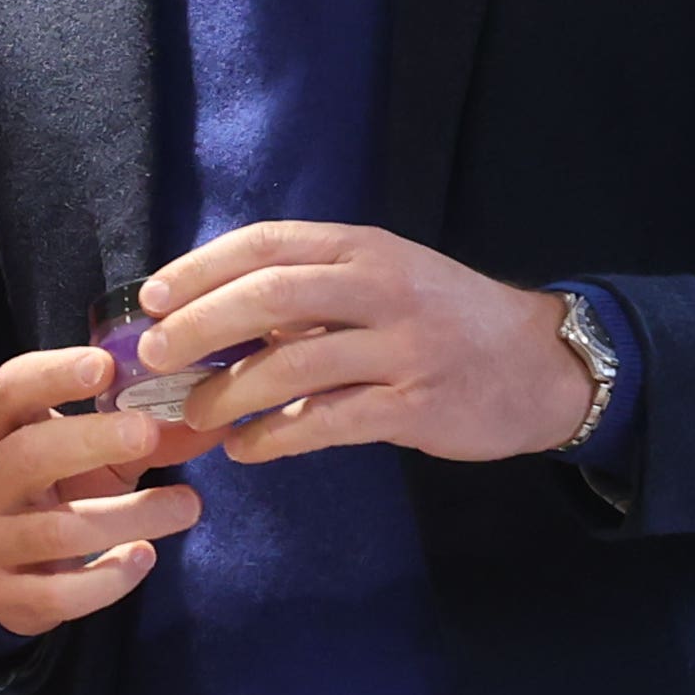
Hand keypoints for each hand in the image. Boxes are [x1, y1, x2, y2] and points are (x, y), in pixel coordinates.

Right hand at [0, 346, 210, 639]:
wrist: (5, 572)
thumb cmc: (57, 493)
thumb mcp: (94, 457)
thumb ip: (146, 436)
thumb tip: (215, 421)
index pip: (12, 388)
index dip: (54, 374)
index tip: (105, 365)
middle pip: (28, 455)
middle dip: (92, 442)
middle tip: (148, 433)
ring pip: (55, 530)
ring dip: (127, 517)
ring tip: (185, 506)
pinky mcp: (3, 596)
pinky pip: (56, 593)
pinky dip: (106, 579)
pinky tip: (143, 558)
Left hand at [141, 221, 594, 462]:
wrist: (543, 363)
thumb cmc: (444, 318)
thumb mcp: (384, 279)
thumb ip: (311, 291)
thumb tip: (213, 315)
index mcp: (363, 248)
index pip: (265, 244)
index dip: (199, 270)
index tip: (151, 300)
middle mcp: (381, 287)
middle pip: (269, 297)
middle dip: (199, 328)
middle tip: (156, 359)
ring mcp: (401, 348)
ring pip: (291, 365)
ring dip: (228, 394)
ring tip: (194, 417)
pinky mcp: (415, 406)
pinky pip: (326, 422)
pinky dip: (274, 438)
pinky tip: (246, 449)